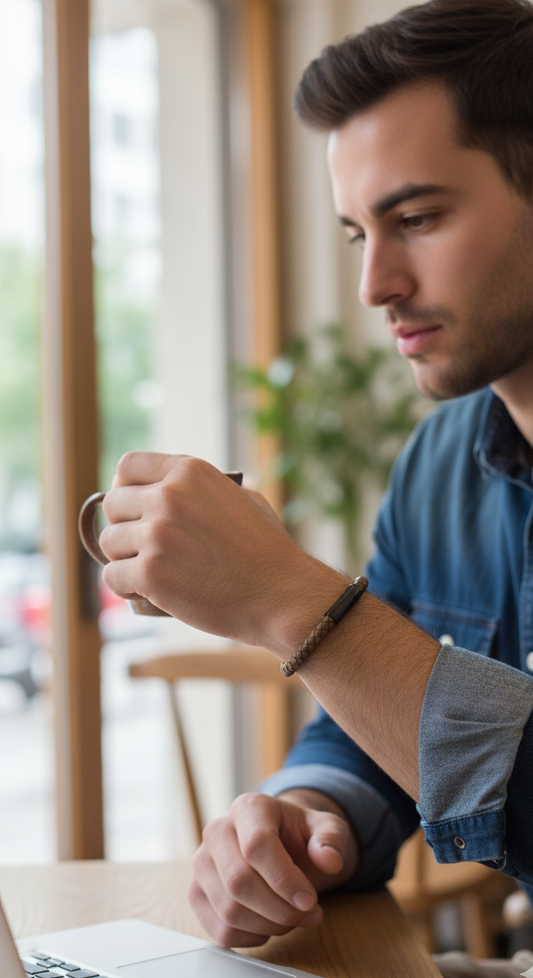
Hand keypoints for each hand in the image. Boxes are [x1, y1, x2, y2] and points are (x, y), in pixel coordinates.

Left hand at [99, 452, 344, 651]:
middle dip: (125, 527)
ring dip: (124, 559)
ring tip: (150, 573)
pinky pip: (113, 577)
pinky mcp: (150, 573)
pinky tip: (146, 593)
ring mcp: (157, 534)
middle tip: (144, 548)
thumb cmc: (267, 551)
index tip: (132, 508)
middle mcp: (169, 496)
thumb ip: (203, 490)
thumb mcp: (242, 498)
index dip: (124, 487)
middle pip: (112, 504)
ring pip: (109, 543)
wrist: (281, 595)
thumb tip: (168, 491)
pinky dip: (126, 588)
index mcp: (190, 471)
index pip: (128, 466)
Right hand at [189, 790, 358, 946]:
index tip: (310, 900)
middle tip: (309, 914)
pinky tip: (270, 924)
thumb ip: (332, 839)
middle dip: (280, 909)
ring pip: (229, 911)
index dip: (285, 880)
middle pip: (239, 882)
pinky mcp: (197, 894)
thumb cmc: (300, 836)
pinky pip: (220, 931)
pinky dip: (252, 938)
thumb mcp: (327, 828)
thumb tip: (330, 860)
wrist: (280, 843)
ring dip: (270, 926)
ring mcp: (202, 864)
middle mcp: (216, 831)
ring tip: (294, 918)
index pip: (256, 845)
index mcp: (248, 808)